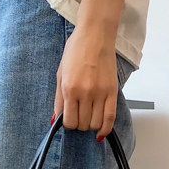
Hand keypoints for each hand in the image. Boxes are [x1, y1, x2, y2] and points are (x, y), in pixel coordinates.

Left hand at [53, 24, 117, 139]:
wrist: (95, 35)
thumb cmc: (76, 50)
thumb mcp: (60, 74)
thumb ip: (58, 99)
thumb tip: (55, 120)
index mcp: (70, 88)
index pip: (69, 121)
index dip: (68, 124)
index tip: (69, 119)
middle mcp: (85, 93)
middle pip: (83, 124)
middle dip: (80, 124)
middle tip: (80, 115)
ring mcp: (100, 93)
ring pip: (96, 124)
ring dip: (91, 125)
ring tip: (90, 117)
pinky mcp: (112, 91)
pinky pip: (110, 118)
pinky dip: (105, 129)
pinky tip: (101, 132)